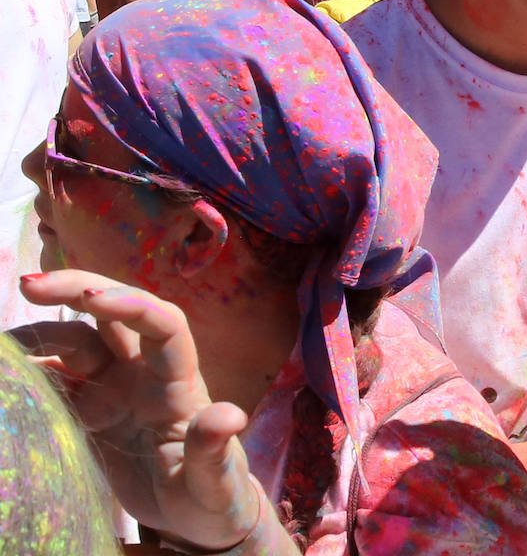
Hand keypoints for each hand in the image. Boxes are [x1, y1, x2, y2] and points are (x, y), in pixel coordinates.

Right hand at [13, 271, 282, 551]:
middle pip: (113, 317)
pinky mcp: (92, 410)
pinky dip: (31, 373)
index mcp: (178, 383)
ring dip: (41, 336)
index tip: (91, 298)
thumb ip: (214, 451)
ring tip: (3, 349)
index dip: (130, 304)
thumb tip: (228, 417)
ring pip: (78, 344)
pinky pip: (57, 381)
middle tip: (29, 285)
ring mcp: (117, 389)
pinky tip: (6, 377)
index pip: (163, 324)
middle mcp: (146, 374)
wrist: (195, 516)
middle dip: (77, 290)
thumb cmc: (212, 496)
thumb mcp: (214, 482)